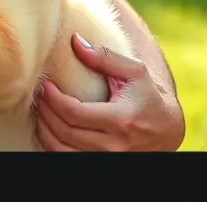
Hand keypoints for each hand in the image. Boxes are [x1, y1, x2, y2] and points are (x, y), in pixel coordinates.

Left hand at [35, 34, 184, 151]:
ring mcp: (108, 159)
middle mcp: (114, 145)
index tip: (44, 85)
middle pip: (65, 132)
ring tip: (40, 110)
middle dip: (45, 112)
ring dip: (45, 130)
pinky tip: (49, 128)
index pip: (74, 113)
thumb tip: (75, 41)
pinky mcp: (102, 165)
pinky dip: (52, 145)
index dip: (53, 99)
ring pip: (62, 150)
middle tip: (38, 95)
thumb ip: (104, 56)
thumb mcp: (134, 72)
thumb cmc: (148, 96)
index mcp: (121, 119)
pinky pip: (67, 160)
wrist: (167, 130)